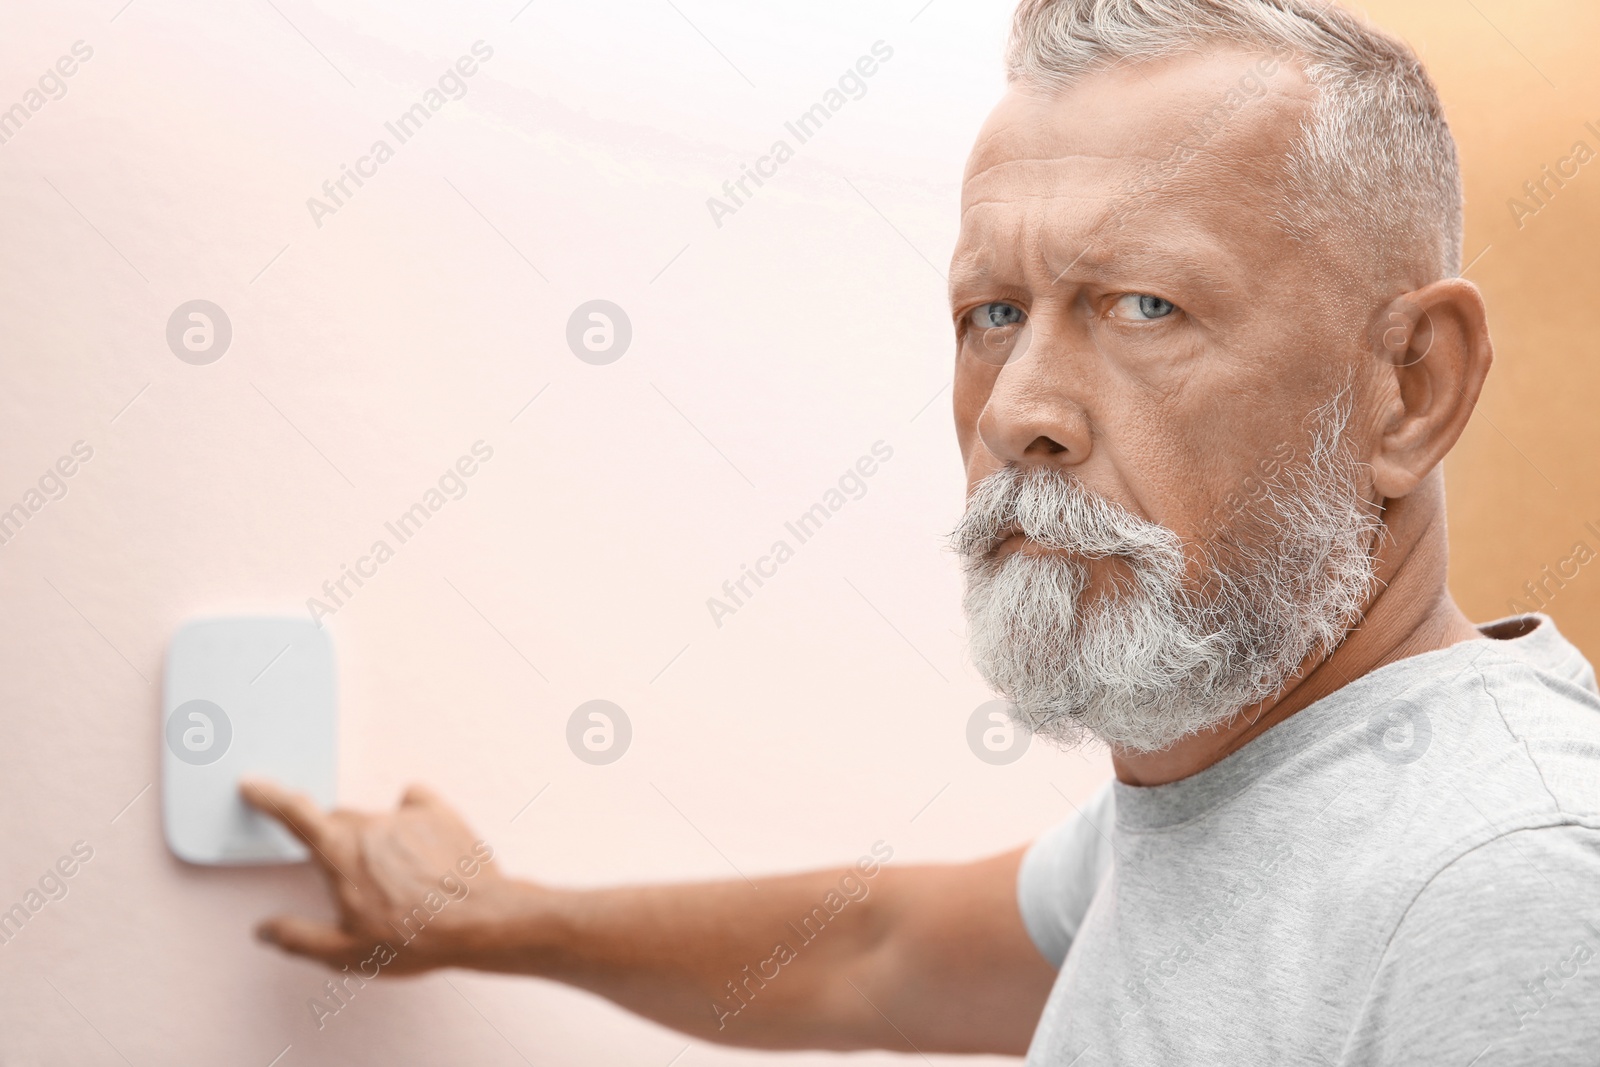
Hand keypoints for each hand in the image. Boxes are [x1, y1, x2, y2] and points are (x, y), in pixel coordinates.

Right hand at [241, 778, 525, 975]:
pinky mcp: (440, 812)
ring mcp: (407, 815)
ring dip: (376, 842)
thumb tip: (265, 928)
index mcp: (341, 854)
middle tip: (351, 882)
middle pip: (338, 822)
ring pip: (377, 819)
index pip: (295, 815)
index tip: (252, 785)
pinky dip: (410, 820)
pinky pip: (414, 804)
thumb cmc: (416, 940)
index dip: (268, 797)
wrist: (481, 921)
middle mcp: (372, 825)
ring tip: (401, 882)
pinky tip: (423, 848)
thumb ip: (298, 937)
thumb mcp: (347, 953)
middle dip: (334, 844)